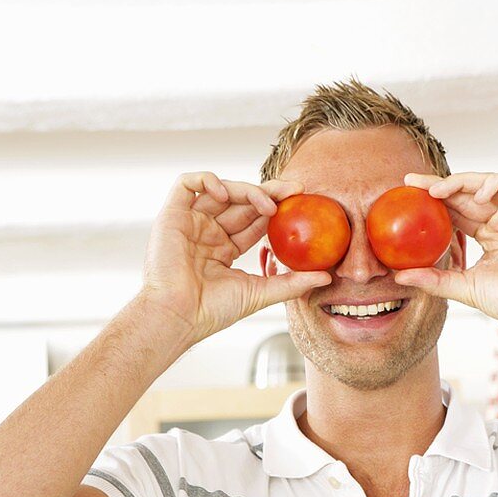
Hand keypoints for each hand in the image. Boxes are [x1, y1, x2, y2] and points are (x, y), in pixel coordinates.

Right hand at [140, 172, 331, 343]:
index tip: (302, 202)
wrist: (179, 316)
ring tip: (268, 203)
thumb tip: (326, 278)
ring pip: (221, 189)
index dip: (277, 209)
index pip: (254, 220)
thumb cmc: (212, 311)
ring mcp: (190, 222)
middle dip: (270, 192)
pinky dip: (208, 180)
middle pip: (241, 201)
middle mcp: (207, 231)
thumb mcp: (260, 292)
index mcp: (224, 248)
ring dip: (247, 189)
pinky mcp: (171, 214)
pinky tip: (226, 194)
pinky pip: (187, 183)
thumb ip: (292, 283)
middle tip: (296, 190)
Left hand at [397, 171, 497, 332]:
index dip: (433, 200)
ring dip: (461, 181)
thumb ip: (434, 279)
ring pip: (488, 182)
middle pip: (467, 192)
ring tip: (437, 191)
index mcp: (490, 234)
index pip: (457, 210)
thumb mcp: (464, 287)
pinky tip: (477, 194)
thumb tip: (398, 276)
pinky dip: (495, 182)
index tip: (406, 194)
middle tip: (411, 182)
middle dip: (439, 185)